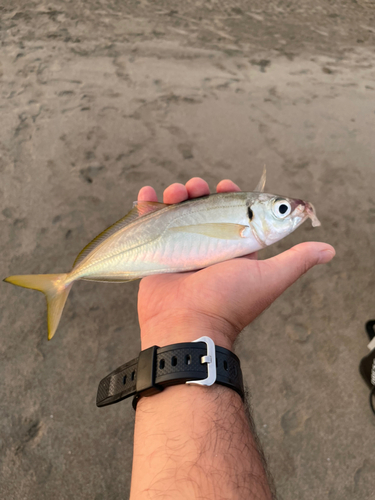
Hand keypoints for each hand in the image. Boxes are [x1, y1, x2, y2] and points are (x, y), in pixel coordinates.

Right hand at [137, 178, 334, 350]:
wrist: (186, 324)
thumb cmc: (228, 301)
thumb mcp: (268, 277)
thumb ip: (296, 261)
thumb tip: (329, 249)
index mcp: (233, 248)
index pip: (233, 212)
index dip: (230, 195)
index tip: (226, 185)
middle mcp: (208, 247)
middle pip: (203, 208)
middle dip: (199, 191)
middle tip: (195, 187)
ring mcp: (181, 249)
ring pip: (178, 212)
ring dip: (175, 195)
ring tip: (174, 192)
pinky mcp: (158, 253)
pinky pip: (151, 224)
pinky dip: (147, 206)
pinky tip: (146, 193)